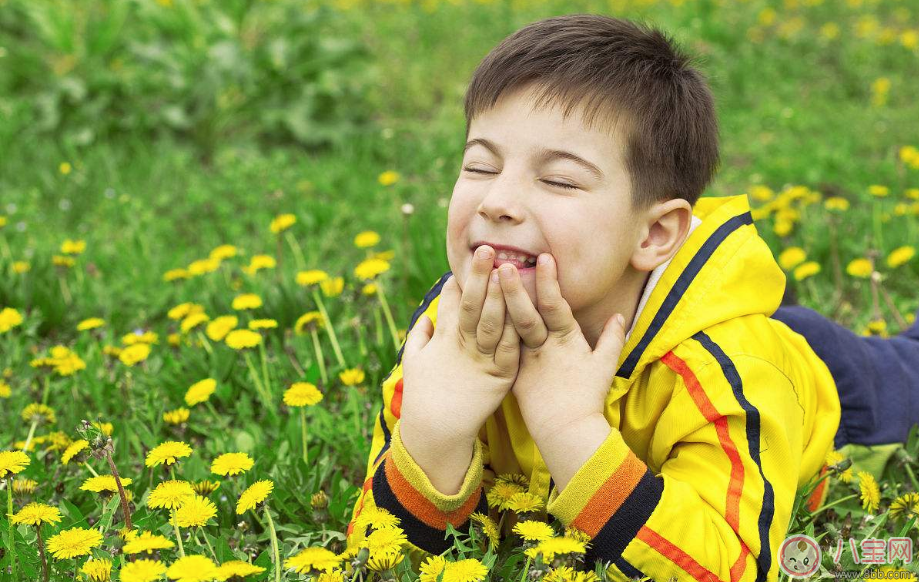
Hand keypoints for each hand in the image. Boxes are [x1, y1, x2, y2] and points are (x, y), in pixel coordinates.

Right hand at [400, 245, 520, 448]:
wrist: (436, 433)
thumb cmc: (423, 396)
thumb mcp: (414, 362)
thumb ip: (420, 336)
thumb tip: (427, 316)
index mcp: (443, 339)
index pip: (452, 303)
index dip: (459, 280)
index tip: (469, 257)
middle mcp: (462, 347)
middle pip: (472, 305)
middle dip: (479, 277)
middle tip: (487, 249)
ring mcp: (481, 362)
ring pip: (492, 323)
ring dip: (500, 297)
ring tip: (506, 271)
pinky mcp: (499, 379)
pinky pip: (510, 351)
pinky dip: (516, 331)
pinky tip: (525, 310)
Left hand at [496, 254, 626, 439]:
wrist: (567, 431)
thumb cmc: (587, 398)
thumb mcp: (604, 366)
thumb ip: (611, 339)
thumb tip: (619, 316)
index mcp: (567, 341)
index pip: (557, 305)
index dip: (549, 281)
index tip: (543, 257)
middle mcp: (544, 348)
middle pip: (527, 315)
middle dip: (514, 289)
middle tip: (502, 265)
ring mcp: (526, 361)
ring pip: (510, 331)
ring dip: (498, 306)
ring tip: (485, 284)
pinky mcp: (512, 374)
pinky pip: (499, 348)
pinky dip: (488, 330)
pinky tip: (475, 313)